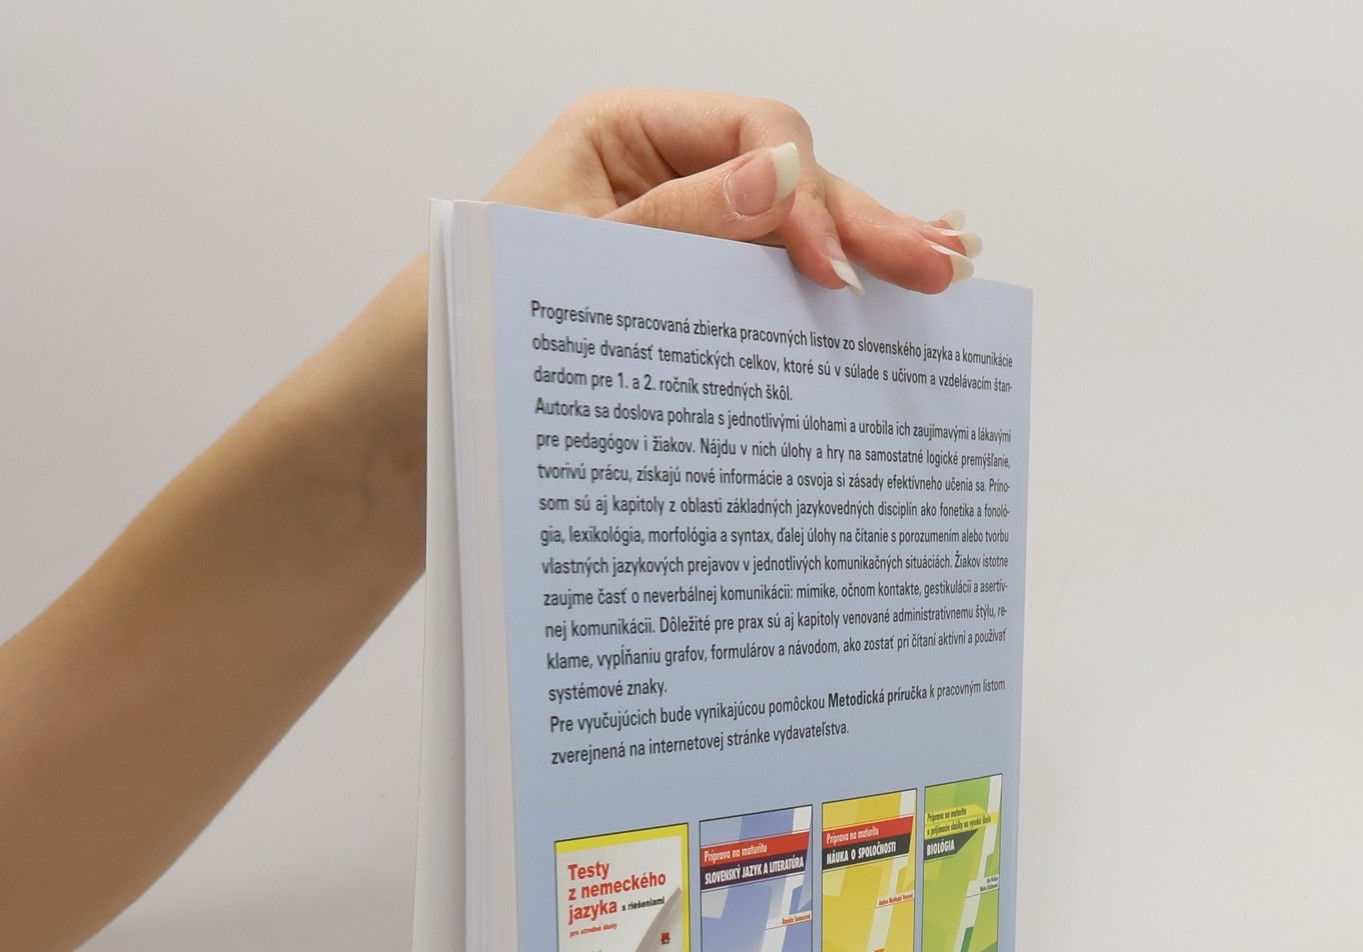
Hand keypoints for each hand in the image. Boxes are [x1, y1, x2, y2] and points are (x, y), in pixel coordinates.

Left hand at [487, 90, 978, 294]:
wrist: (417, 405)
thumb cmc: (469, 324)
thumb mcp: (570, 266)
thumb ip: (677, 227)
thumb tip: (780, 180)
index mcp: (623, 134)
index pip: (753, 136)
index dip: (804, 198)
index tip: (834, 275)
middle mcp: (663, 171)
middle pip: (789, 179)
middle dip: (864, 223)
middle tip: (938, 266)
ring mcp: (683, 231)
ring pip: (792, 231)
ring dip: (868, 251)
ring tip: (946, 273)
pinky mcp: (690, 291)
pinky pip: (768, 280)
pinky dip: (829, 285)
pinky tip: (890, 288)